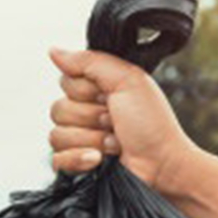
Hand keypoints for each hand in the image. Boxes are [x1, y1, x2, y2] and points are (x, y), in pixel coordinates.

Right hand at [47, 47, 200, 194]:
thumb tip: (54, 51)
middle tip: (115, 121)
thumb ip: (89, 61)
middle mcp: (85, 114)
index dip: (86, 91)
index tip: (110, 97)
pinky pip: (57, 160)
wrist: (163, 165)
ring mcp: (80, 141)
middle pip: (58, 109)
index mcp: (96, 90)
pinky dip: (79, 159)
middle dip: (91, 117)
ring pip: (57, 135)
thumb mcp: (127, 79)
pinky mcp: (77, 165)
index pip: (65, 82)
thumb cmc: (153, 125)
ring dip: (92, 139)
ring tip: (115, 143)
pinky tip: (98, 161)